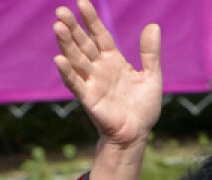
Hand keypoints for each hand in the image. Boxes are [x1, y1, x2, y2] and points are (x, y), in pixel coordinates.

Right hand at [53, 1, 161, 148]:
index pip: (100, 35)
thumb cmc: (143, 108)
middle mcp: (99, 68)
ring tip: (58, 26)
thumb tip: (153, 26)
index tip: (82, 2)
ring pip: (76, 59)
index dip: (91, 20)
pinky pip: (76, 83)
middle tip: (61, 11)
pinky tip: (59, 59)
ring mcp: (92, 82)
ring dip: (66, 44)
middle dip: (73, 27)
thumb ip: (150, 53)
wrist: (137, 134)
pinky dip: (67, 72)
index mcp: (113, 60)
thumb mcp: (151, 77)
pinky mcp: (89, 98)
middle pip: (83, 43)